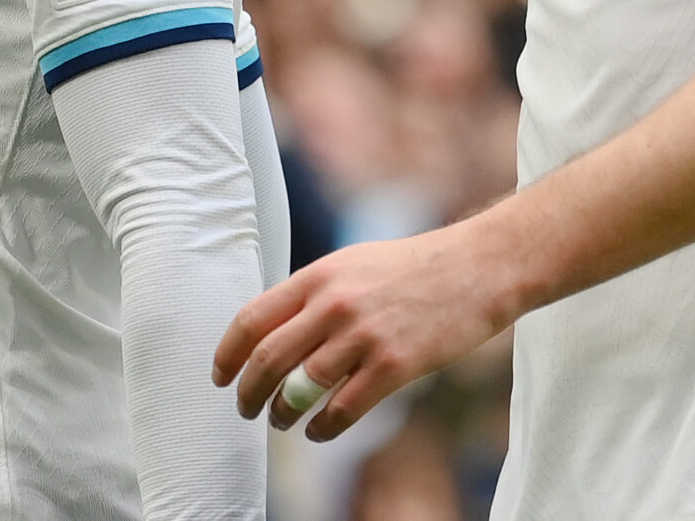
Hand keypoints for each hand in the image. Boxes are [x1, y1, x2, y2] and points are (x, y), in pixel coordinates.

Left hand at [211, 215, 518, 440]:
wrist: (474, 269)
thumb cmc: (412, 267)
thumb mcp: (351, 263)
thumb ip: (312, 293)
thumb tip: (273, 328)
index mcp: (317, 276)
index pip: (252, 319)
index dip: (228, 355)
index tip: (220, 376)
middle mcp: (333, 304)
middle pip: (268, 359)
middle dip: (248, 393)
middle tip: (245, 408)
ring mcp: (363, 336)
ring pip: (301, 389)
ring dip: (282, 414)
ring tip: (280, 422)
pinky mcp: (394, 365)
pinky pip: (343, 409)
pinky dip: (323, 428)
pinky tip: (318, 431)